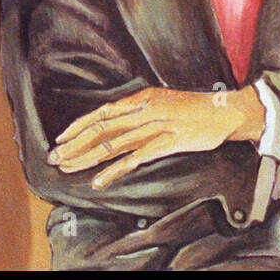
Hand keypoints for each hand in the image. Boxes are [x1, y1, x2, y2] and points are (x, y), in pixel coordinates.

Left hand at [48, 87, 264, 188]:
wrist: (223, 111)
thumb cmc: (193, 108)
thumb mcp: (162, 101)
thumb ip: (140, 111)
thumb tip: (117, 122)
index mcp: (141, 99)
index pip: (103, 113)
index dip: (80, 125)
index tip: (61, 137)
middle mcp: (144, 111)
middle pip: (102, 129)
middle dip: (75, 144)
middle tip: (56, 157)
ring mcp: (154, 127)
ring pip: (113, 145)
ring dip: (87, 158)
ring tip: (68, 168)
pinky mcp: (166, 143)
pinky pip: (135, 159)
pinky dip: (114, 170)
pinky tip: (99, 180)